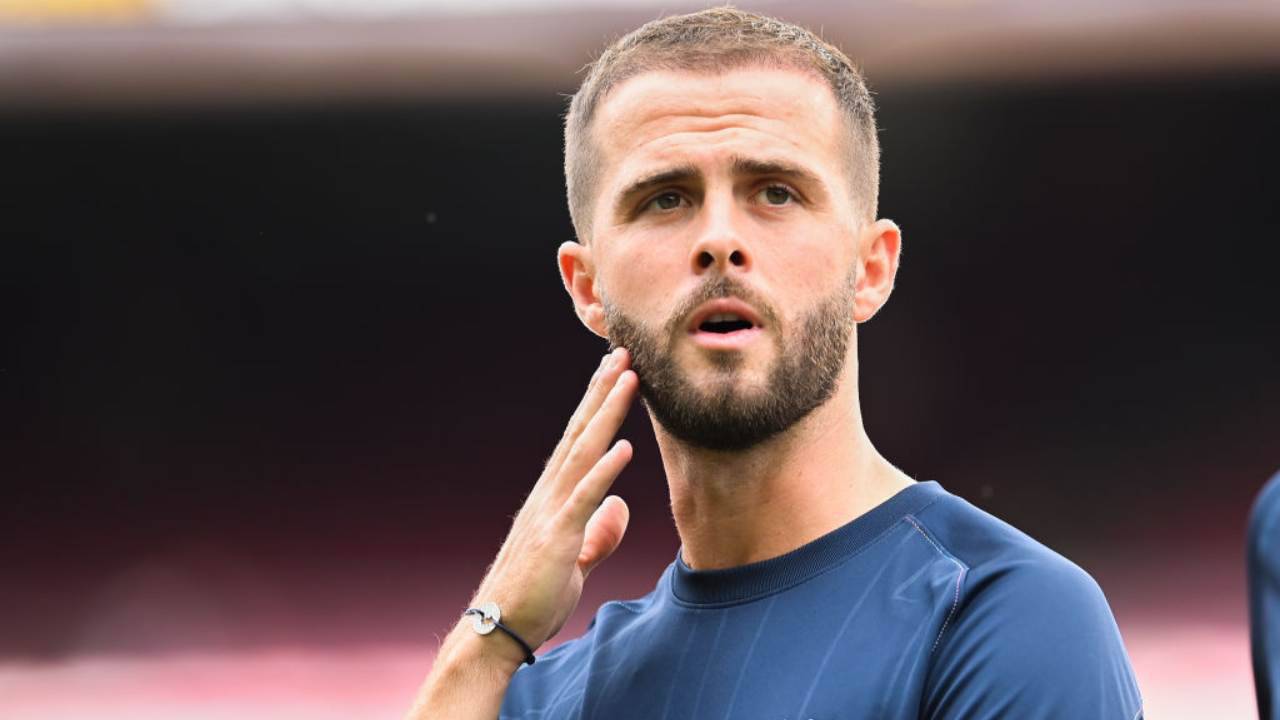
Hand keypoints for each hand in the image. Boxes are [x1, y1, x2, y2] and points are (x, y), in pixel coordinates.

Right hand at [468, 346, 637, 659]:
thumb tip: (620, 505)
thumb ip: (600, 532)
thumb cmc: (535, 596)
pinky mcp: (557, 538)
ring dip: (606, 415)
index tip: (615, 372)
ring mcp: (551, 513)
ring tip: (627, 380)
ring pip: (583, 453)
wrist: (497, 629)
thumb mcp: (577, 558)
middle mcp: (549, 494)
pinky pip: (583, 499)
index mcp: (554, 497)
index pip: (579, 441)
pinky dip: (603, 471)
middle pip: (581, 433)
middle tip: (623, 354)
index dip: (598, 406)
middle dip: (602, 393)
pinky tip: (622, 447)